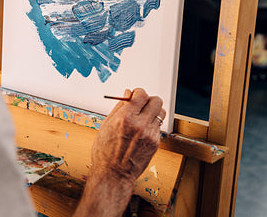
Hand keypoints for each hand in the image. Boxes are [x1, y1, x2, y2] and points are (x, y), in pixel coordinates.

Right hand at [73, 88, 164, 216]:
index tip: (135, 95)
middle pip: (156, 101)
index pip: (141, 94)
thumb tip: (127, 94)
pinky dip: (152, 125)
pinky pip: (158, 126)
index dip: (138, 92)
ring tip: (144, 117)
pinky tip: (142, 131)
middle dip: (148, 100)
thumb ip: (119, 108)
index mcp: (125, 118)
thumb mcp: (106, 126)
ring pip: (161, 112)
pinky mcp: (155, 143)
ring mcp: (150, 134)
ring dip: (153, 111)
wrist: (113, 174)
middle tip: (141, 105)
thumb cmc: (105, 152)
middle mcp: (140, 125)